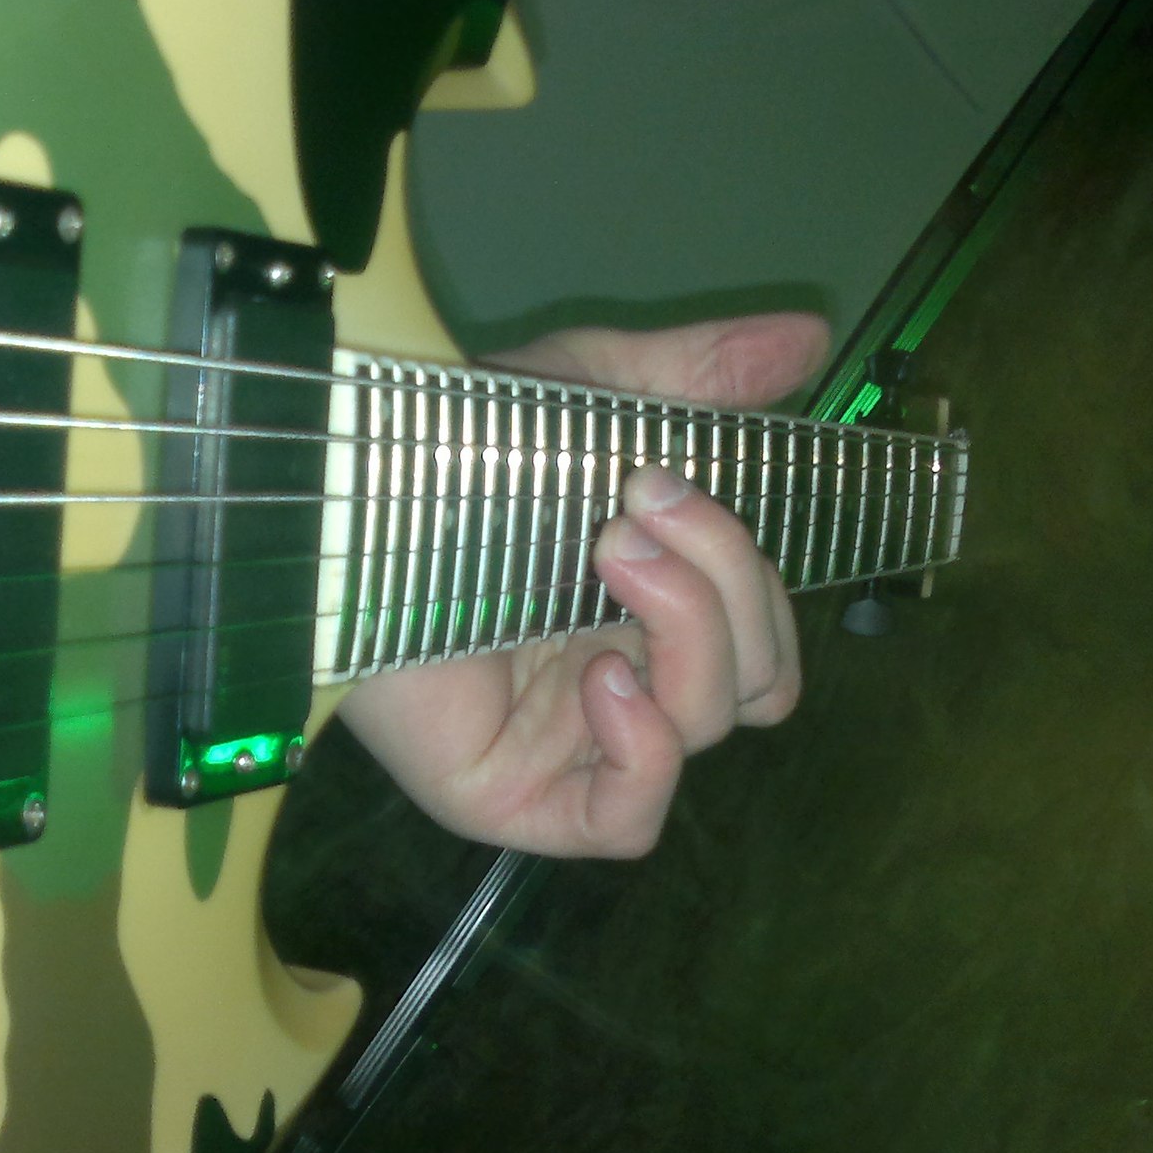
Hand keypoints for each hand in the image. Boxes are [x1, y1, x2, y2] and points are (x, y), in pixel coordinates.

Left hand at [335, 312, 829, 858]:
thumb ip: (703, 377)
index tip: (684, 483)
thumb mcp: (592, 396)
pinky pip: (631, 819)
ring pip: (709, 727)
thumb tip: (810, 332)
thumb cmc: (447, 447)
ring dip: (690, 631)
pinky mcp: (516, 797)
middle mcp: (618, 681)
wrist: (341, 489)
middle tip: (637, 506)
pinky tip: (604, 680)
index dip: (758, 578)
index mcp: (643, 611)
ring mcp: (571, 746)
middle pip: (755, 678)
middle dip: (726, 581)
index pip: (764, 637)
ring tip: (606, 553)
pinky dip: (646, 754)